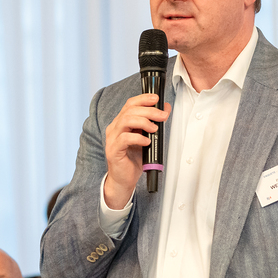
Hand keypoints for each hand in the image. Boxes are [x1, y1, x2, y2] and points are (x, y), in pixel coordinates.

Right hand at [103, 93, 170, 208]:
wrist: (124, 179)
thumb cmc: (133, 159)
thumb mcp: (146, 137)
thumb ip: (152, 123)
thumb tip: (165, 109)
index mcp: (121, 123)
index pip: (130, 104)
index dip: (143, 99)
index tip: (156, 99)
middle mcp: (114, 128)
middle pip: (129, 111)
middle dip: (149, 111)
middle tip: (162, 116)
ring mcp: (112, 139)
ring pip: (126, 121)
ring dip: (144, 122)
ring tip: (155, 129)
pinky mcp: (113, 150)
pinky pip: (125, 138)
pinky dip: (138, 138)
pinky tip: (147, 142)